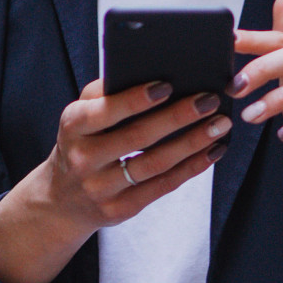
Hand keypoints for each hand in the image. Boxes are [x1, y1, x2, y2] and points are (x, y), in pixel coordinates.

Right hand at [0, 77, 229, 282]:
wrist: (62, 199)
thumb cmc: (82, 142)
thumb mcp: (80, 116)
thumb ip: (104, 93)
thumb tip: (148, 73)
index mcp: (72, 126)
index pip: (105, 110)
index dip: (136, 99)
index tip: (168, 84)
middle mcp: (83, 158)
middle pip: (137, 137)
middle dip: (178, 117)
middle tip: (210, 100)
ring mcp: (100, 188)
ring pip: (155, 164)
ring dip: (192, 143)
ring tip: (220, 125)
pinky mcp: (120, 210)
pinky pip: (162, 186)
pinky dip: (191, 168)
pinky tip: (212, 151)